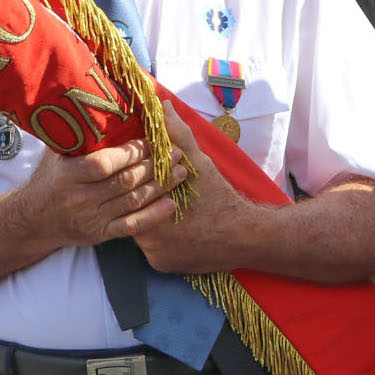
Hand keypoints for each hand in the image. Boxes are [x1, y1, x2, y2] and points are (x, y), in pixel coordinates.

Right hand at [13, 137, 174, 247]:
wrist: (32, 221)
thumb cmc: (49, 180)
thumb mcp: (56, 156)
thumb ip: (78, 137)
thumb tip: (99, 105)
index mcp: (68, 175)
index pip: (105, 164)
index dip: (131, 152)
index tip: (152, 140)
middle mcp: (80, 198)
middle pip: (124, 182)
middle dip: (154, 166)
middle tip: (176, 153)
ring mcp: (91, 218)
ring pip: (132, 202)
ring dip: (160, 186)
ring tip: (181, 172)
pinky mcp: (100, 233)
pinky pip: (131, 226)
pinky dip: (153, 216)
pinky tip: (171, 205)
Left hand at [123, 100, 263, 272]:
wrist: (246, 236)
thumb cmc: (220, 197)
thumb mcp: (199, 164)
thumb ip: (177, 136)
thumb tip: (164, 107)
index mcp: (151, 209)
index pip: (128, 194)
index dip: (137, 184)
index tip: (149, 179)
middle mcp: (148, 238)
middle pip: (131, 214)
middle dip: (142, 202)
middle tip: (160, 194)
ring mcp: (155, 256)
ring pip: (141, 233)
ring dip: (149, 220)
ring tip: (169, 210)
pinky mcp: (163, 267)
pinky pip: (152, 251)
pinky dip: (160, 241)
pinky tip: (175, 230)